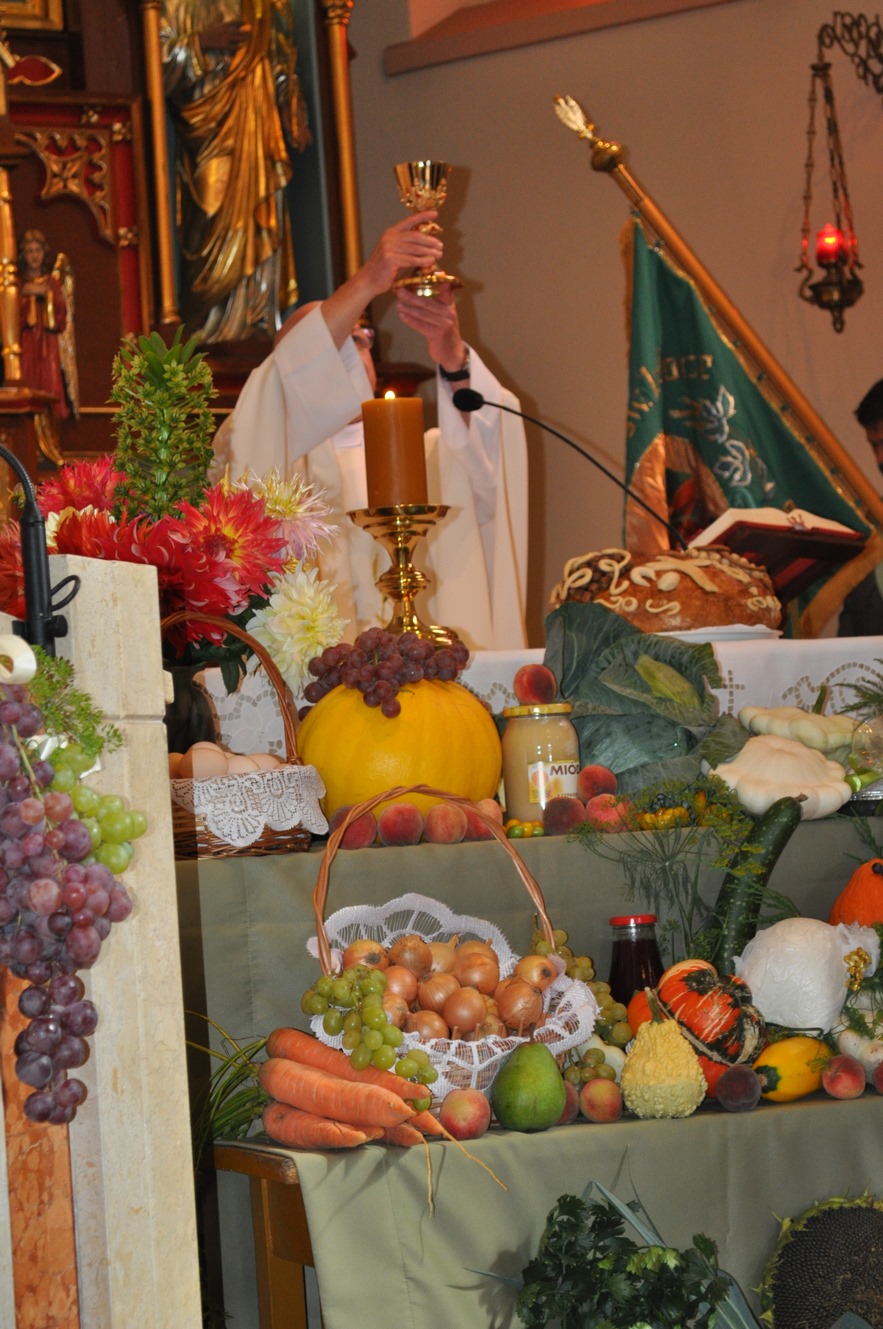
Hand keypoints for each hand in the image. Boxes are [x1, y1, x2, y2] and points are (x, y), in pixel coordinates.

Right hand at [199, 20, 247, 50]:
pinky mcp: (223, 45)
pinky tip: (242, 47)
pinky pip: (232, 46)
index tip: (246, 22)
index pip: (234, 22)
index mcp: (223, 25)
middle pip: (238, 31)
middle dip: (245, 32)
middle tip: (251, 32)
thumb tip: (220, 14)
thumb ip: (218, 19)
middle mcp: (225, 31)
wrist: (202, 39)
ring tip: (248, 38)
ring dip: (243, 38)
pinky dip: (237, 47)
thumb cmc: (207, 32)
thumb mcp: (213, 24)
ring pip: (236, 38)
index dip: (241, 22)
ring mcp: (225, 38)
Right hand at [319, 213, 443, 349]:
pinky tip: (431, 262)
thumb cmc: (384, 270)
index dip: (422, 216)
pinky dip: (423, 261)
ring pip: (415, 248)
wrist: (368, 281)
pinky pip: (411, 259)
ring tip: (439, 254)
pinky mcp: (390, 258)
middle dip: (430, 240)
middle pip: (415, 236)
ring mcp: (388, 247)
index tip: (435, 214)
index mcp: (391, 233)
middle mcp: (389, 237)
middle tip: (441, 245)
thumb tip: (429, 248)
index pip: (409, 221)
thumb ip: (409, 249)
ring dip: (429, 251)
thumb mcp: (397, 255)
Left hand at [395, 284, 465, 374]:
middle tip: (400, 291)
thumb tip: (434, 280)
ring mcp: (444, 325)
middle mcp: (449, 314)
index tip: (427, 272)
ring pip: (423, 314)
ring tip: (398, 304)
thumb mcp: (446, 313)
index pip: (445, 290)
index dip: (438, 280)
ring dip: (409, 309)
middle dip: (412, 297)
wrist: (452, 351)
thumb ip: (442, 298)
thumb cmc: (445, 330)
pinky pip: (421, 326)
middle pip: (428, 303)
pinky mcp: (437, 335)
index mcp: (450, 306)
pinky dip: (411, 321)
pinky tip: (402, 316)